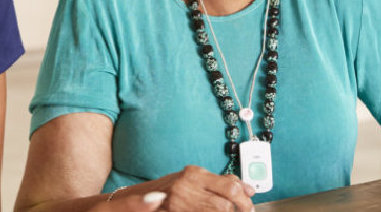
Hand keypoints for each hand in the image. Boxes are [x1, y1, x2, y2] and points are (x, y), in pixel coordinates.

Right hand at [101, 165, 255, 211]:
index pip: (229, 185)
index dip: (244, 198)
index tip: (250, 202)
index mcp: (193, 173)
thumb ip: (216, 182)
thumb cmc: (165, 191)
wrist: (131, 202)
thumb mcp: (191, 180)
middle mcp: (186, 185)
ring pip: (216, 211)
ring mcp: (180, 201)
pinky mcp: (175, 210)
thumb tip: (246, 188)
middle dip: (239, 210)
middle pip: (225, 203)